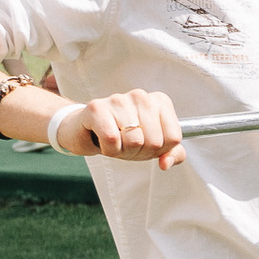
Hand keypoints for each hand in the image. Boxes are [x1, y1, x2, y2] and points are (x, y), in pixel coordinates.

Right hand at [62, 89, 185, 168]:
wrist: (84, 131)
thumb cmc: (123, 136)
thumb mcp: (153, 146)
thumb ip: (172, 154)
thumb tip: (166, 163)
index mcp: (160, 102)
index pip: (173, 138)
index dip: (159, 150)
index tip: (145, 143)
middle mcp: (142, 96)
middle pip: (155, 142)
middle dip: (140, 152)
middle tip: (126, 144)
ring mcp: (119, 99)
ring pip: (134, 141)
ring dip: (123, 151)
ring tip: (115, 141)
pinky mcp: (97, 107)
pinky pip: (112, 139)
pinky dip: (109, 149)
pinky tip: (103, 141)